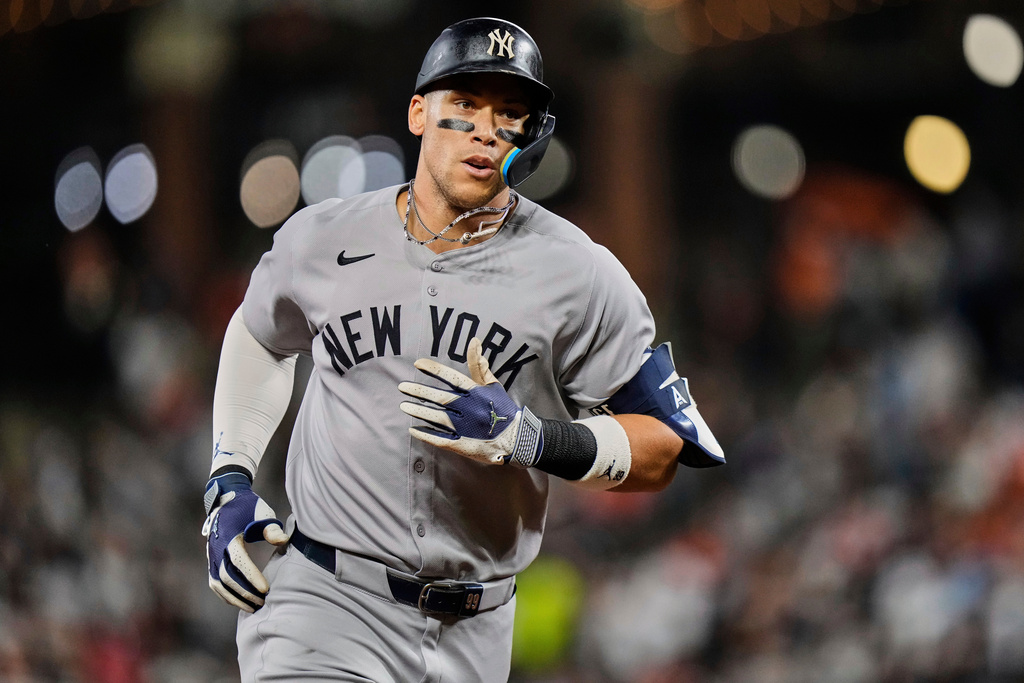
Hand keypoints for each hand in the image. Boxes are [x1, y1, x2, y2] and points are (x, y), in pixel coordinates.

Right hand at [201, 472, 288, 612]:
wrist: (227, 500)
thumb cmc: (249, 507)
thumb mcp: (263, 513)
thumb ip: (271, 529)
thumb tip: (283, 541)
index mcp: (228, 536)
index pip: (238, 562)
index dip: (251, 577)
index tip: (266, 589)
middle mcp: (215, 548)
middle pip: (227, 577)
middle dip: (245, 592)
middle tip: (263, 601)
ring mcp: (210, 556)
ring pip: (218, 584)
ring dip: (235, 598)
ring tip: (254, 607)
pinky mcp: (210, 561)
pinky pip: (215, 583)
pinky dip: (226, 595)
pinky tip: (242, 602)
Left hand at [399, 337, 542, 466]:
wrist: (517, 439)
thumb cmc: (503, 410)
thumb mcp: (494, 386)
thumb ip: (480, 366)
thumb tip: (474, 342)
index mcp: (476, 393)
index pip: (452, 377)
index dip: (434, 369)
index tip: (418, 363)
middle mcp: (469, 409)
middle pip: (439, 397)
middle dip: (419, 391)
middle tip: (402, 386)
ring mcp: (464, 427)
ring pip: (436, 417)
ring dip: (418, 411)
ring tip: (403, 406)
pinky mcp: (462, 444)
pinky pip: (439, 438)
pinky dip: (425, 434)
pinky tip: (413, 429)